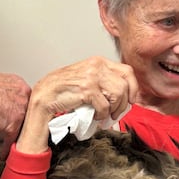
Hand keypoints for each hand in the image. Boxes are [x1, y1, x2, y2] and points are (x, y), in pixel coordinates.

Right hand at [0, 67, 30, 158]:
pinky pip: (12, 140)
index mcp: (19, 85)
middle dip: (23, 123)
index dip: (19, 110)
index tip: (16, 115)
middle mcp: (24, 97)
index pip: (25, 101)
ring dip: (17, 136)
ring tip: (14, 143)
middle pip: (29, 114)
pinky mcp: (13, 124)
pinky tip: (4, 152)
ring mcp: (21, 111)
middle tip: (18, 131)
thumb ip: (2, 91)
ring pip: (23, 127)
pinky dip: (6, 148)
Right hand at [17, 56, 137, 153]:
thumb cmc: (64, 90)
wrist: (45, 95)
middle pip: (125, 85)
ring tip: (105, 116)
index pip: (127, 71)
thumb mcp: (87, 78)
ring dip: (113, 110)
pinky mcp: (87, 90)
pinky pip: (105, 106)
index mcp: (98, 62)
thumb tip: (123, 94)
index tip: (131, 100)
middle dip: (123, 103)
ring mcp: (92, 77)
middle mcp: (97, 66)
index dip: (133, 87)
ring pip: (118, 95)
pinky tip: (95, 116)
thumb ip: (103, 81)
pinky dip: (102, 115)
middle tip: (116, 113)